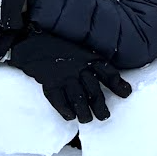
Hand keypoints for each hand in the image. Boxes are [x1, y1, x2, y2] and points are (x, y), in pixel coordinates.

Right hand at [8, 33, 129, 122]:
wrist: (30, 36)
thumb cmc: (56, 39)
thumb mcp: (77, 43)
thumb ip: (89, 55)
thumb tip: (103, 69)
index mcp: (87, 55)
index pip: (107, 71)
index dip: (117, 83)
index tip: (126, 93)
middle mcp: (77, 67)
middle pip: (93, 90)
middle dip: (100, 105)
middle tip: (105, 117)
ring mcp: (63, 75)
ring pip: (77, 97)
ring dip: (84, 111)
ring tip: (87, 119)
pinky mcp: (48, 82)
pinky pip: (57, 98)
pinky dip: (64, 109)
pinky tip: (70, 116)